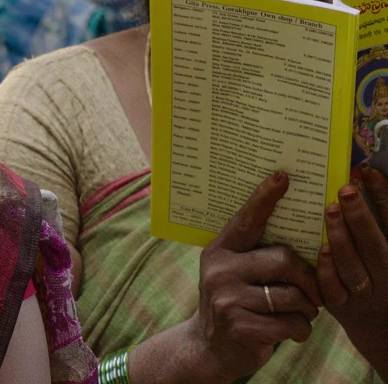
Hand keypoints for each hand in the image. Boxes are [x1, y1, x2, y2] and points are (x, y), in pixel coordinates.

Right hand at [186, 172, 320, 380]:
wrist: (210, 347)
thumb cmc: (235, 301)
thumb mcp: (234, 272)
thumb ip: (255, 253)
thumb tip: (298, 228)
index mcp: (219, 251)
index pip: (246, 220)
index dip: (265, 198)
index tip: (282, 177)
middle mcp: (220, 271)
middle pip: (284, 259)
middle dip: (308, 278)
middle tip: (313, 290)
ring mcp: (228, 300)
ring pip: (294, 295)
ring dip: (308, 309)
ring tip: (300, 313)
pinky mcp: (242, 327)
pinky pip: (293, 323)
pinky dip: (302, 329)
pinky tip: (291, 331)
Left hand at [317, 167, 387, 376]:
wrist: (380, 325)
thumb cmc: (383, 273)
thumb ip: (381, 218)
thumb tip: (366, 174)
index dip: (384, 198)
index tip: (369, 172)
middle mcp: (386, 275)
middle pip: (375, 247)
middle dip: (361, 217)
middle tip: (345, 190)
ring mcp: (364, 293)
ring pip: (353, 268)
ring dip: (342, 239)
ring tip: (330, 211)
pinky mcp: (341, 306)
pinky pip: (333, 289)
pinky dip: (327, 270)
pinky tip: (321, 249)